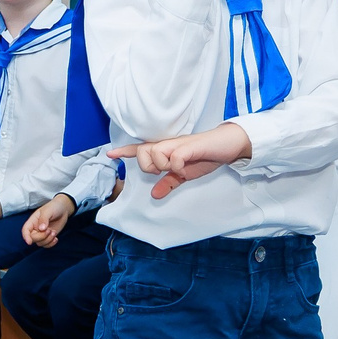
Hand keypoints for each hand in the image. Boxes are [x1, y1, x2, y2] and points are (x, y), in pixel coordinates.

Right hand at [22, 193, 74, 247]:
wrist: (63, 209)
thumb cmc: (54, 207)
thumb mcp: (48, 211)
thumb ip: (43, 219)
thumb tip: (41, 229)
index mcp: (32, 221)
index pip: (25, 230)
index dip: (26, 236)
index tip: (29, 242)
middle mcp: (35, 228)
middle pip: (33, 238)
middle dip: (41, 237)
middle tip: (49, 230)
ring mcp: (42, 233)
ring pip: (40, 243)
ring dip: (48, 240)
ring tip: (54, 232)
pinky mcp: (48, 237)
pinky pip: (46, 245)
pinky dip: (51, 244)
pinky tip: (56, 238)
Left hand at [109, 122, 252, 198]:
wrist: (227, 146)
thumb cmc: (205, 157)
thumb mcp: (185, 174)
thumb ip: (169, 182)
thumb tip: (155, 194)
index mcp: (165, 150)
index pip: (141, 149)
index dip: (125, 152)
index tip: (110, 154)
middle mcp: (168, 144)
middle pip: (143, 152)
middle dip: (148, 166)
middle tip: (164, 171)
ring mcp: (178, 144)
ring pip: (155, 153)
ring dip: (163, 165)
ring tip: (178, 167)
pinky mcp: (190, 146)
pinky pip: (174, 157)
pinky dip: (177, 165)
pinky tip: (185, 167)